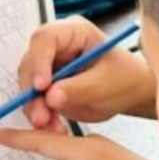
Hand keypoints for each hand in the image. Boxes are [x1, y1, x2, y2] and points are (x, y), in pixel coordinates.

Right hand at [18, 16, 156, 130]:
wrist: (130, 92)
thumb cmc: (125, 77)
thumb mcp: (106, 82)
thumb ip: (79, 88)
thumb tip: (50, 96)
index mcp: (74, 32)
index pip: (45, 39)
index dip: (38, 61)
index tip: (41, 86)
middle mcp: (57, 46)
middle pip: (31, 63)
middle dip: (32, 92)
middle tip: (41, 116)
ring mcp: (50, 66)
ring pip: (28, 85)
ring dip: (34, 107)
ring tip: (50, 126)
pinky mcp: (47, 86)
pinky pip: (35, 100)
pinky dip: (40, 115)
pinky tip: (53, 127)